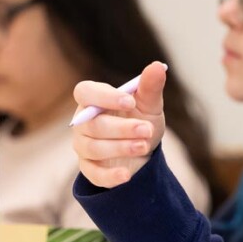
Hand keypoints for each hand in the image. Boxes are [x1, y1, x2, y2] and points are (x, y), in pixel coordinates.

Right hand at [71, 61, 166, 188]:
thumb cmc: (141, 119)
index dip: (105, 97)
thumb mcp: (150, 104)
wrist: (144, 149)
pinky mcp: (89, 168)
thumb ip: (151, 87)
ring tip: (144, 146)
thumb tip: (159, 66)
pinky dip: (110, 175)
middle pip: (92, 124)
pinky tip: (126, 175)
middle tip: (146, 130)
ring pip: (93, 148)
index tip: (130, 101)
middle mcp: (83, 122)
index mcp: (93, 99)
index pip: (85, 92)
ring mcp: (83, 146)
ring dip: (120, 147)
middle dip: (121, 128)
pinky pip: (93, 174)